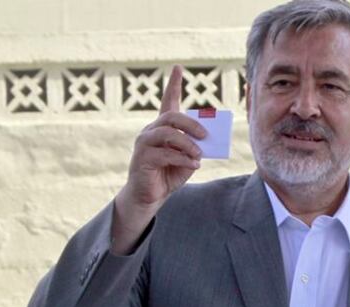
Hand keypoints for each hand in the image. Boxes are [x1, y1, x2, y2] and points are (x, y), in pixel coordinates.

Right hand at [112, 65, 206, 253]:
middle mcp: (151, 131)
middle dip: (191, 124)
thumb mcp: (187, 159)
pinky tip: (193, 165)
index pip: (168, 102)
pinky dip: (182, 159)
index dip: (173, 85)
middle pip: (171, 116)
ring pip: (168, 134)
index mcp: (162, 128)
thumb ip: (194, 148)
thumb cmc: (169, 175)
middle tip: (206, 135)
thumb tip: (206, 141)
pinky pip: (165, 154)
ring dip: (187, 143)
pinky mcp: (143, 158)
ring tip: (199, 155)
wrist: (150, 196)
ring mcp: (145, 143)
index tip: (178, 68)